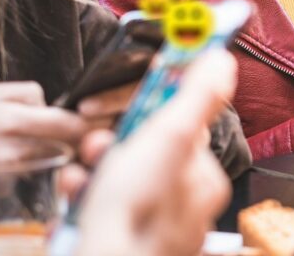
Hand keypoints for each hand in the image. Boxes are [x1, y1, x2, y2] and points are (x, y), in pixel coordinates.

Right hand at [0, 82, 86, 168]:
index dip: (83, 122)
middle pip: (63, 145)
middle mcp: (12, 149)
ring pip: (49, 158)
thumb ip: (27, 94)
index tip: (91, 118)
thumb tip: (52, 105)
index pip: (65, 124)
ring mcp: (7, 170)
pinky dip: (33, 161)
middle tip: (75, 127)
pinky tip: (20, 151)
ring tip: (40, 136)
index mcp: (11, 119)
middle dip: (72, 137)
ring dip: (54, 148)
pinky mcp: (0, 183)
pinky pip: (30, 170)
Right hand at [76, 49, 236, 255]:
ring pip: (119, 185)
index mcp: (202, 182)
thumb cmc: (135, 212)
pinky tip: (71, 204)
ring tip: (78, 179)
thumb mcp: (168, 139)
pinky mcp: (122, 246)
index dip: (148, 113)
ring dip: (92, 173)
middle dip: (113, 145)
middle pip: (146, 156)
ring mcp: (152, 231)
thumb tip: (222, 57)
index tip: (123, 106)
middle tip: (93, 145)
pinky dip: (82, 204)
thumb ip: (196, 97)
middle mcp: (184, 209)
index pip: (180, 130)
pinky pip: (100, 215)